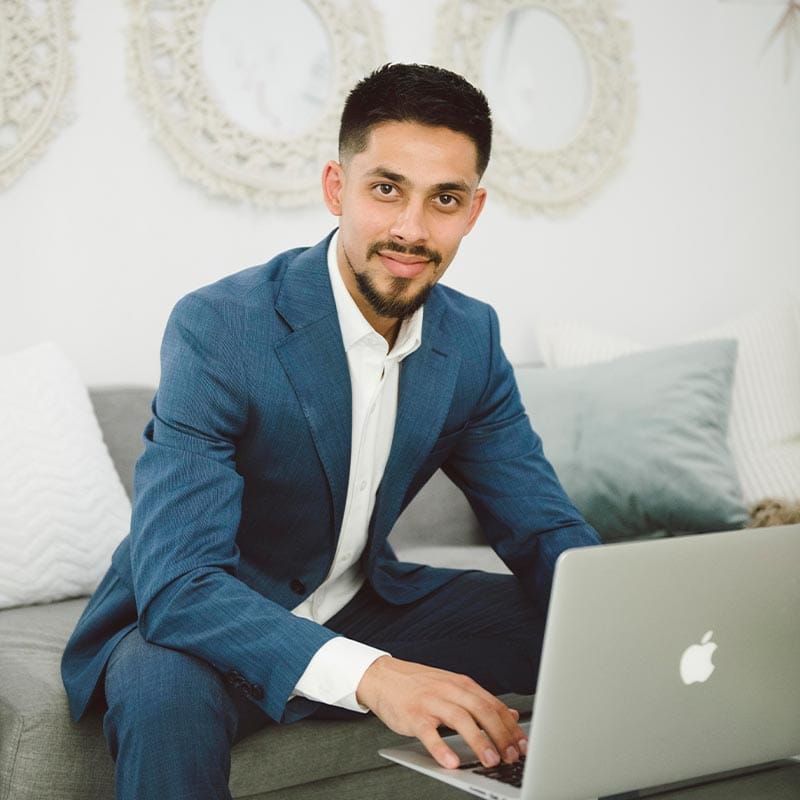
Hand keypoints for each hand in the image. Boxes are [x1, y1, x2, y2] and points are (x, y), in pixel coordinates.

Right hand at [356, 655, 526, 769]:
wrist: (383, 677)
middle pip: (482, 710)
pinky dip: (441, 748)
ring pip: (460, 719)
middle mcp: (450, 690)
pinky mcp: (413, 716)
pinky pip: (429, 733)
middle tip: (512, 756)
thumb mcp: (453, 686)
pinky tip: (451, 762)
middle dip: (500, 735)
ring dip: (479, 741)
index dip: (511, 727)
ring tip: (490, 761)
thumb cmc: (420, 685)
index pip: (493, 705)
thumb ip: (480, 701)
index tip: (523, 746)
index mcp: (462, 684)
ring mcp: (431, 702)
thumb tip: (511, 715)